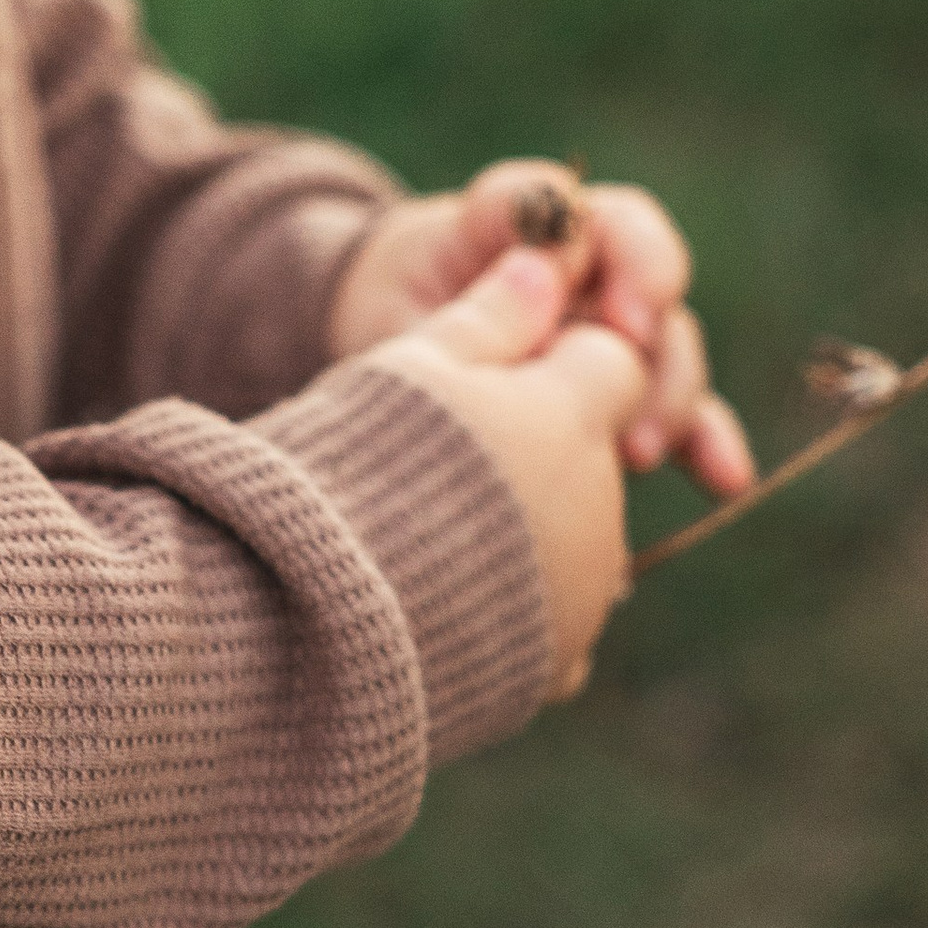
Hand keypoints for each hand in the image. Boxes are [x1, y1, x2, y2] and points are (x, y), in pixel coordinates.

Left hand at [330, 159, 753, 500]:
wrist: (385, 358)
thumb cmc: (391, 324)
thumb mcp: (395, 317)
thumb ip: (464, 310)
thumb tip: (535, 293)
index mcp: (511, 226)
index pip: (561, 205)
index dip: (587, 237)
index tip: (600, 298)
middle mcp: (578, 266)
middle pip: (643, 268)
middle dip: (646, 316)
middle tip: (626, 359)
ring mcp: (612, 327)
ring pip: (668, 342)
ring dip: (669, 391)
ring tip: (637, 449)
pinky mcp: (629, 392)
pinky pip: (683, 411)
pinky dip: (707, 441)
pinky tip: (727, 475)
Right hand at [375, 246, 648, 695]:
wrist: (320, 606)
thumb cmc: (360, 461)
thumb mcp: (411, 362)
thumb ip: (491, 313)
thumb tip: (544, 266)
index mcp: (576, 415)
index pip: (608, 359)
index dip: (549, 358)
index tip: (482, 377)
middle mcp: (602, 504)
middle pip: (590, 453)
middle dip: (537, 445)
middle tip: (438, 454)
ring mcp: (585, 589)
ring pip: (571, 534)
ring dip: (524, 524)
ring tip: (426, 528)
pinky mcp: (558, 661)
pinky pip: (551, 617)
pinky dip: (512, 602)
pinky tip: (446, 595)